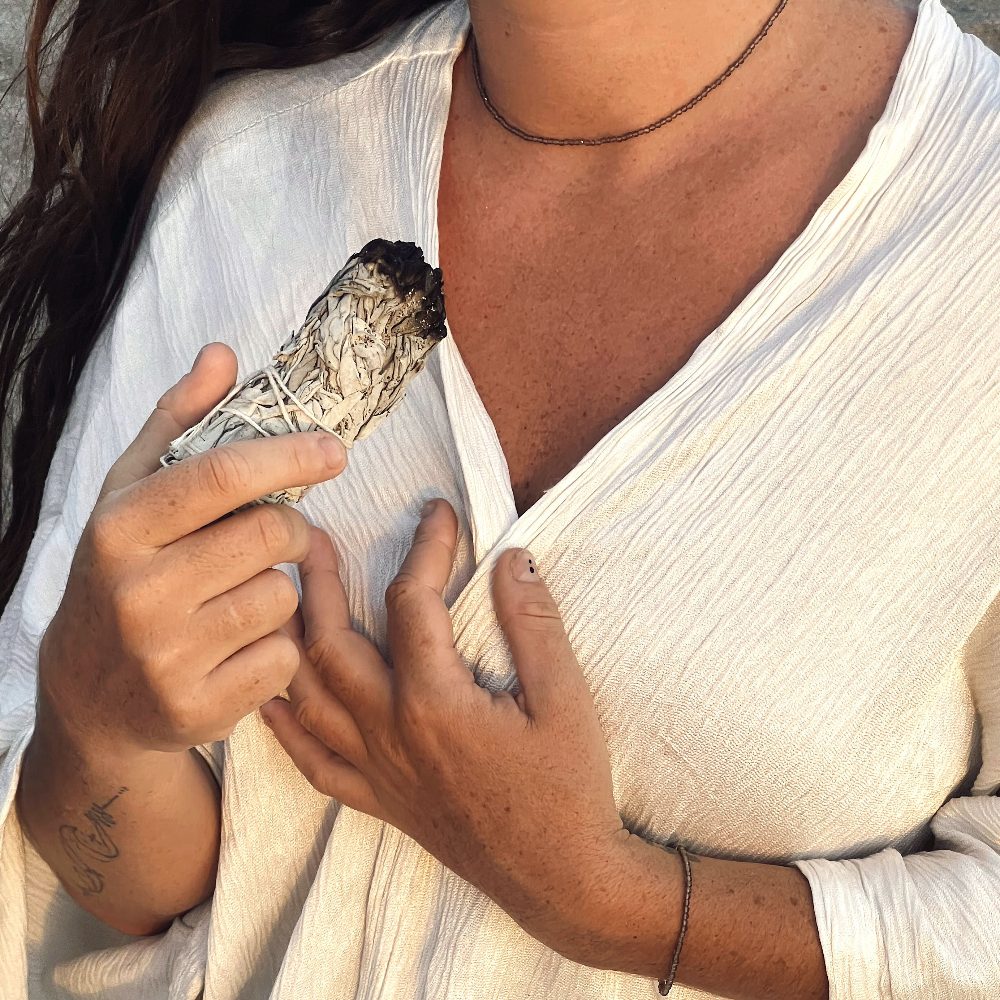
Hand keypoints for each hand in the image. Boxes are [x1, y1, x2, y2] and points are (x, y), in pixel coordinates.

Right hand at [38, 343, 347, 757]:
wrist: (91, 695)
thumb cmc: (124, 574)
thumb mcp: (132, 494)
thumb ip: (178, 422)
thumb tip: (223, 354)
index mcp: (118, 529)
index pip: (219, 476)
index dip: (287, 456)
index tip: (335, 451)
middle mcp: (136, 593)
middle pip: (269, 535)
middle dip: (294, 529)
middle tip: (282, 535)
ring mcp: (164, 657)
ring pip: (283, 597)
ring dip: (283, 589)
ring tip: (242, 594)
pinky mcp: (196, 708)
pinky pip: (284, 658)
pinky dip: (279, 646)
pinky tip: (240, 646)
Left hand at [261, 499, 634, 961]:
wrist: (561, 880)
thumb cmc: (569, 788)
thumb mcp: (566, 699)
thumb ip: (535, 624)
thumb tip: (513, 558)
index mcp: (435, 702)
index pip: (413, 603)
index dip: (425, 548)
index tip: (437, 511)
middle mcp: (390, 732)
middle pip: (332, 644)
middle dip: (321, 584)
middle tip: (316, 539)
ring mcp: (377, 770)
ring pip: (309, 696)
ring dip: (291, 640)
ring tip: (283, 598)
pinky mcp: (378, 799)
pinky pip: (313, 760)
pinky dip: (285, 725)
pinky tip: (272, 697)